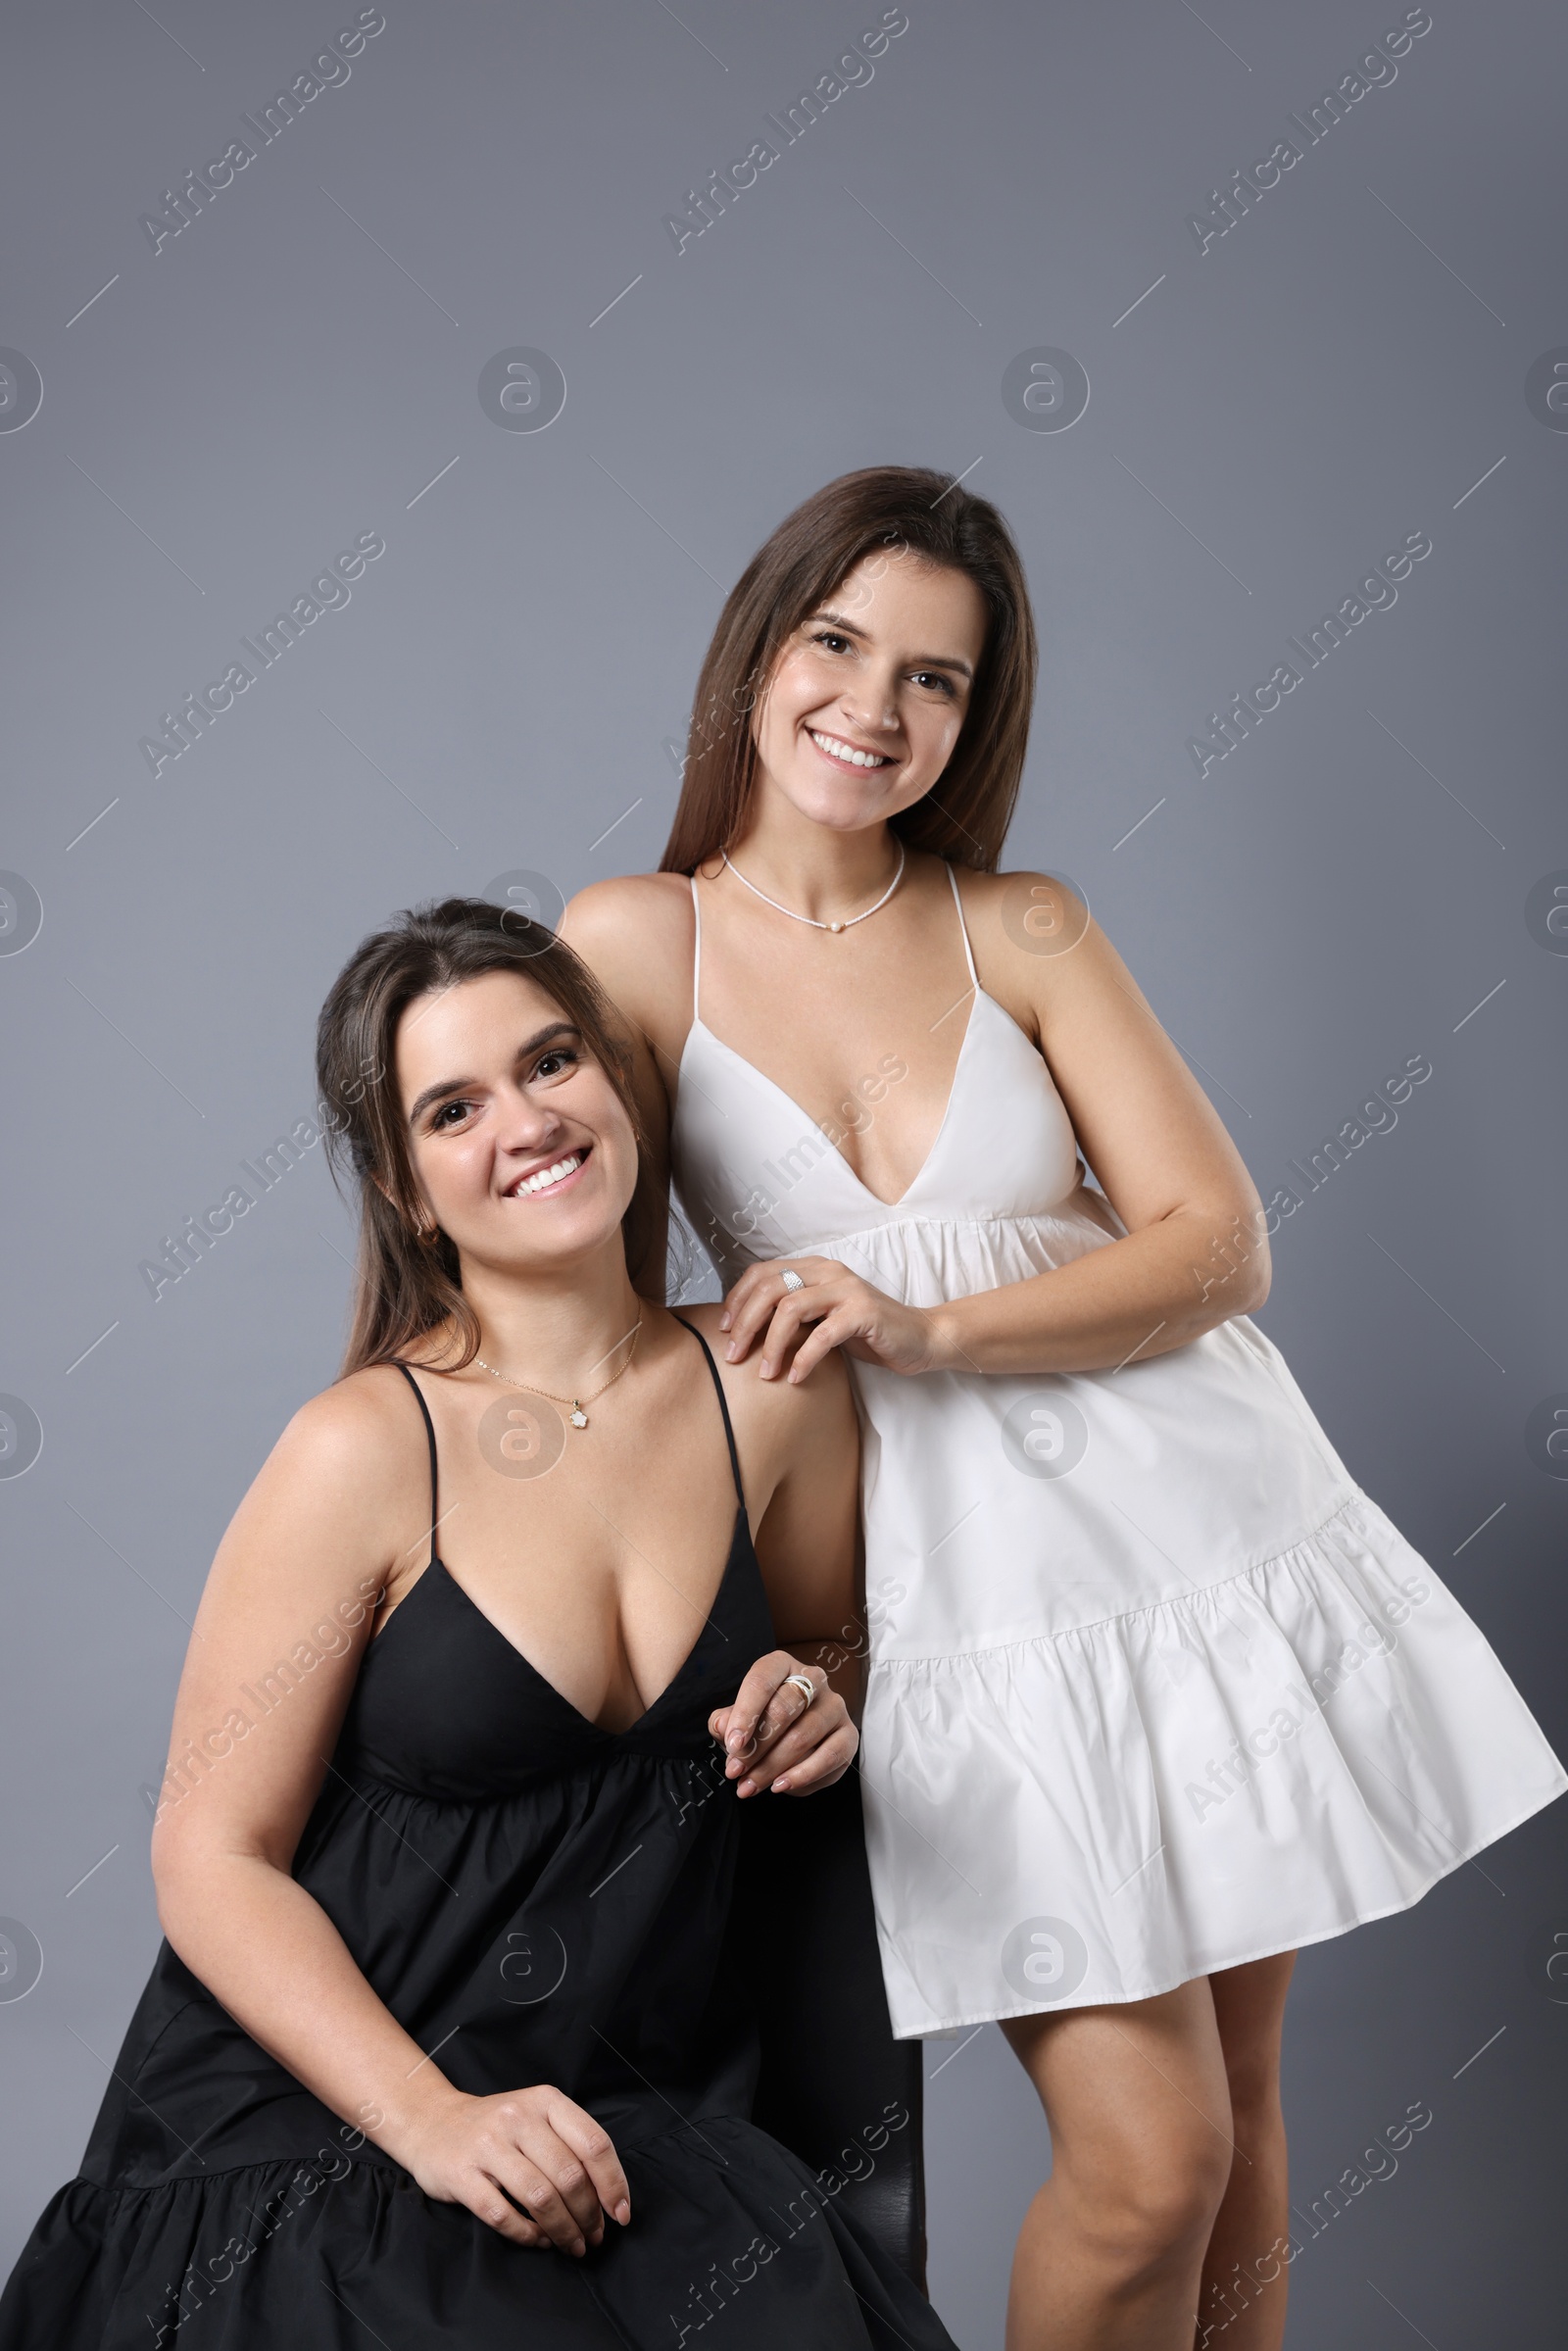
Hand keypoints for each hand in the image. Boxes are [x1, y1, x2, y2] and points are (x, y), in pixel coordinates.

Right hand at [397, 2084, 630, 2252]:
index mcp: (545, 2101)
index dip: (613, 2183)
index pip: (594, 2143)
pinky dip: (526, 2235)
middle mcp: (518, 2118)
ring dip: (563, 2231)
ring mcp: (487, 2145)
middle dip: (588, 2216)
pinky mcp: (461, 2174)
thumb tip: (609, 2195)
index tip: (620, 2214)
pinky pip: (502, 2214)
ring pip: (540, 2198)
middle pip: (569, 2176)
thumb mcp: (537, 2117)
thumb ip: (570, 2145)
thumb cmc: (498, 2128)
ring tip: (571, 2245)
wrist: (432, 2122)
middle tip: (593, 2238)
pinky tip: (538, 2240)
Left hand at [708, 1649, 858, 1797]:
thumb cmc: (761, 1722)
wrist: (793, 1737)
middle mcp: (814, 1679)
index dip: (745, 1713)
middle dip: (756, 1746)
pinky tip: (780, 1786)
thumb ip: (726, 1721)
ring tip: (750, 1786)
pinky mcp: (849, 1735)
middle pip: (784, 1709)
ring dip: (772, 1767)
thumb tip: (724, 1726)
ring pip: (803, 1736)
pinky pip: (829, 1757)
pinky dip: (802, 1776)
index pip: (762, 1681)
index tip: (733, 1744)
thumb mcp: (737, 1719)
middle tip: (736, 1771)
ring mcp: (835, 1706)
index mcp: (782, 1665)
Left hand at [720, 1255, 949, 1381]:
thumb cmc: (866, 1332)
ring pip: (791, 1308)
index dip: (737, 1299)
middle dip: (744, 1324)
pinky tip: (794, 1378)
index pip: (761, 1273)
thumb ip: (792, 1315)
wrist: (918, 1338)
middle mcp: (828, 1271)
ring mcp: (847, 1290)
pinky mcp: (864, 1313)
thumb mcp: (821, 1318)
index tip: (722, 1330)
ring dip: (771, 1343)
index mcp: (814, 1268)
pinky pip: (823, 1334)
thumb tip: (742, 1330)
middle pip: (770, 1288)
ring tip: (765, 1372)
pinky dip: (804, 1358)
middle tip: (733, 1356)